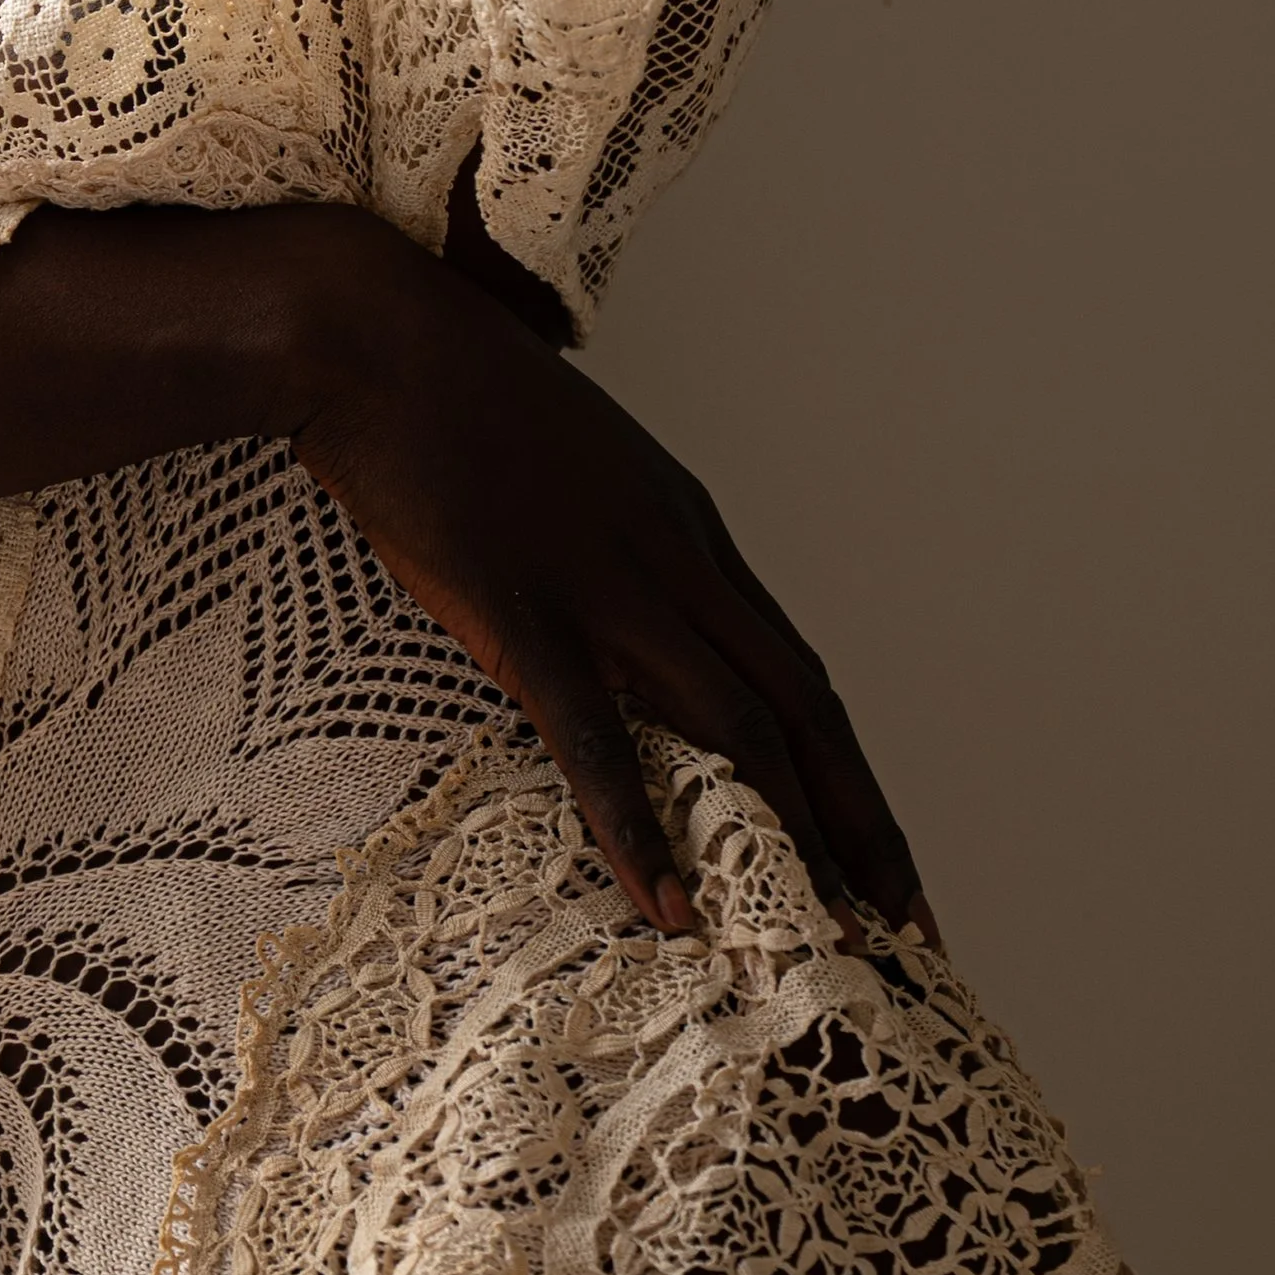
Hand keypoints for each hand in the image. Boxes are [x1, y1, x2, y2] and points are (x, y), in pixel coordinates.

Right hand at [295, 228, 934, 947]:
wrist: (369, 338)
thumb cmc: (449, 401)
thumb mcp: (567, 473)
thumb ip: (609, 546)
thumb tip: (618, 614)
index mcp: (691, 533)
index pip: (802, 674)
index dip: (854, 775)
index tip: (886, 859)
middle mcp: (677, 562)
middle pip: (805, 710)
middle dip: (863, 826)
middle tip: (906, 928)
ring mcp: (606, 586)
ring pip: (738, 727)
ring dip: (790, 837)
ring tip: (824, 936)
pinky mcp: (523, 609)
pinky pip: (598, 736)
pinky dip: (640, 826)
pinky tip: (666, 901)